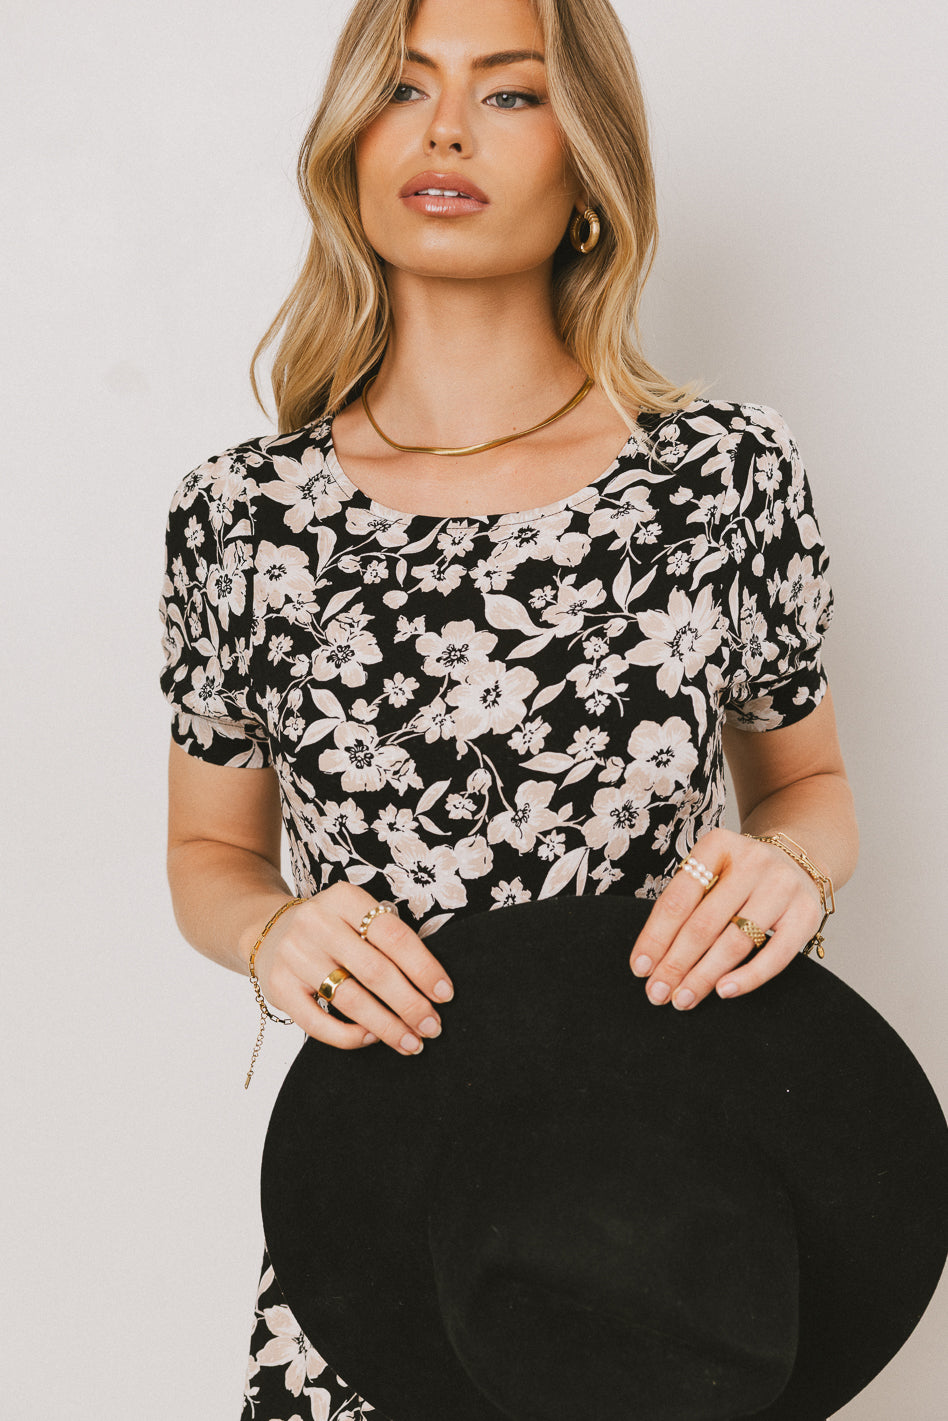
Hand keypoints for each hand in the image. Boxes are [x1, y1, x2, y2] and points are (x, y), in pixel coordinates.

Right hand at [253, 884, 453, 1054]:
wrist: (268, 930)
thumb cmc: (331, 928)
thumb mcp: (356, 915)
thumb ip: (388, 938)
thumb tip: (434, 985)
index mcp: (344, 898)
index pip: (394, 936)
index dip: (424, 968)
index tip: (445, 994)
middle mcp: (316, 923)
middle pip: (376, 971)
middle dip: (411, 1004)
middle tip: (433, 1027)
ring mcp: (294, 955)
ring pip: (351, 1000)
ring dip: (387, 1027)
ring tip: (411, 1042)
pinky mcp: (279, 986)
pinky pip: (319, 1023)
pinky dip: (350, 1036)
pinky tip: (371, 1039)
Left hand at [629, 828, 823, 1009]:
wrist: (798, 859)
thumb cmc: (739, 875)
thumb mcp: (710, 871)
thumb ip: (685, 905)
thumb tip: (651, 959)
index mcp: (717, 845)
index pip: (677, 899)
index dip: (655, 937)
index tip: (640, 967)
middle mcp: (752, 861)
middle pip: (703, 924)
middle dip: (675, 964)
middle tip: (657, 993)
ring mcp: (782, 886)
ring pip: (735, 941)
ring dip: (704, 976)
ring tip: (683, 999)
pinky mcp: (806, 914)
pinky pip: (775, 955)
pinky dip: (748, 977)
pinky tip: (723, 991)